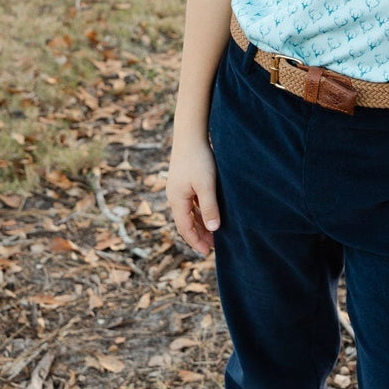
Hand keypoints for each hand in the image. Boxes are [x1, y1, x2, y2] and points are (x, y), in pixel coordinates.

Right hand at [167, 136, 220, 256]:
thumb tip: (214, 229)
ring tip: (214, 234)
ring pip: (189, 212)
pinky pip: (192, 203)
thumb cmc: (199, 159)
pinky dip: (201, 212)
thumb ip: (210, 207)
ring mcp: (179, 189)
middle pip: (186, 222)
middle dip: (198, 235)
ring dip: (200, 224)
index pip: (184, 228)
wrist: (190, 135)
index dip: (195, 241)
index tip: (206, 253)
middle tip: (213, 247)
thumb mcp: (206, 185)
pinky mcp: (185, 181)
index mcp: (177, 200)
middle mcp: (175, 196)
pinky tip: (211, 214)